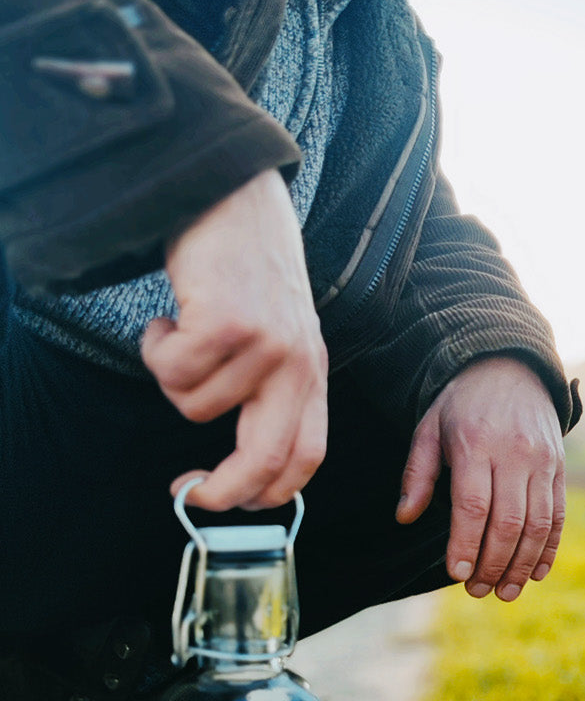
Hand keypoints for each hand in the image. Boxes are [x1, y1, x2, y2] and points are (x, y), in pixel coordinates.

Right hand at [141, 169, 327, 510]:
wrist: (235, 197)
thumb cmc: (247, 271)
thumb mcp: (279, 335)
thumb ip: (270, 390)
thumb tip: (242, 465)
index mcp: (312, 373)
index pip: (306, 457)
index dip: (269, 494)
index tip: (232, 503)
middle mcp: (297, 364)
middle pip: (264, 459)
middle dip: (222, 490)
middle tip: (187, 491)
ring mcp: (266, 344)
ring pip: (195, 407)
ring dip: (172, 377)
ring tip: (183, 333)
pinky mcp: (227, 324)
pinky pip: (171, 371)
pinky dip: (156, 348)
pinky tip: (170, 318)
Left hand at [396, 357, 564, 600]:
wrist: (511, 369)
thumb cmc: (461, 405)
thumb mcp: (429, 428)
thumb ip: (418, 474)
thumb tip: (405, 517)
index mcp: (475, 444)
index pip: (473, 505)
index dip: (466, 544)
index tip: (457, 574)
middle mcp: (514, 453)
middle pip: (509, 521)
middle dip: (493, 563)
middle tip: (478, 591)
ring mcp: (542, 461)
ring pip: (538, 524)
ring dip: (522, 564)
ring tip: (505, 592)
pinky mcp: (560, 468)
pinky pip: (559, 515)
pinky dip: (549, 549)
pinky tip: (534, 574)